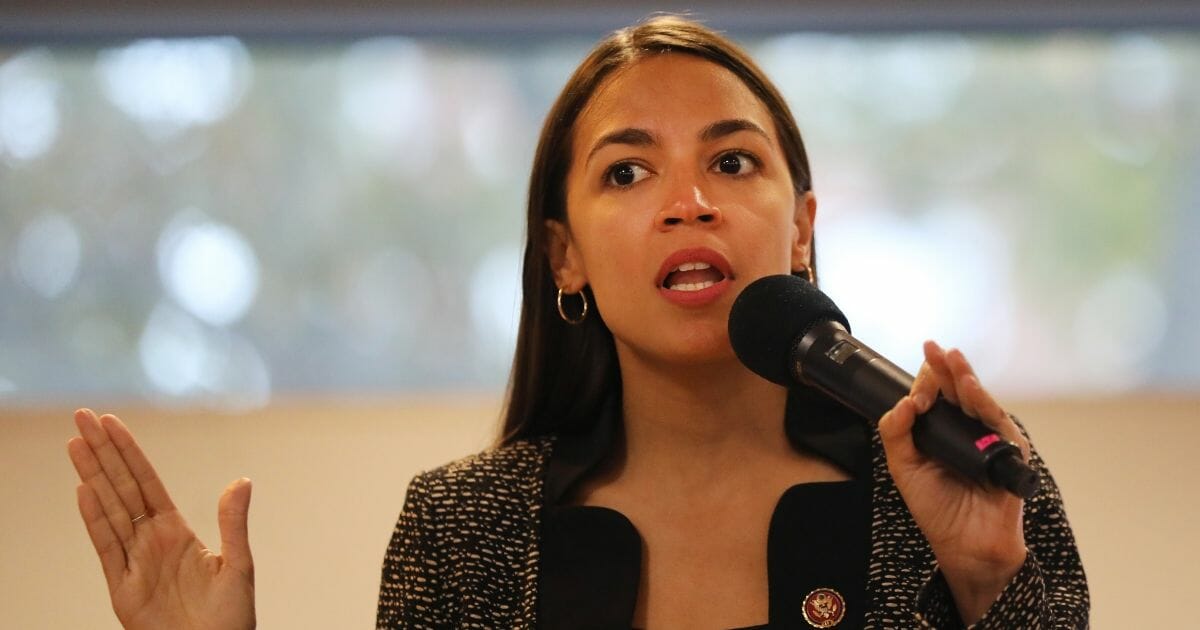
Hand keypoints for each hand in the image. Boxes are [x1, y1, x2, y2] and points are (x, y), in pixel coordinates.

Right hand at [66, 409, 255, 629]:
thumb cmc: (230, 619)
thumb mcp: (238, 566)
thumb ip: (234, 523)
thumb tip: (242, 480)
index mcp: (177, 532)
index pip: (147, 482)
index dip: (128, 452)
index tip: (111, 422)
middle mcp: (151, 541)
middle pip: (122, 487)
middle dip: (102, 452)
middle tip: (83, 416)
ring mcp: (133, 562)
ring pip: (109, 509)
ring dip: (93, 475)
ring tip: (75, 443)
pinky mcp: (122, 589)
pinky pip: (107, 547)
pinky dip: (95, 519)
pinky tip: (84, 490)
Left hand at [877, 341, 1028, 624]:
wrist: (962, 543)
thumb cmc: (936, 507)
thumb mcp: (903, 467)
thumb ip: (897, 433)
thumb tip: (903, 402)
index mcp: (941, 433)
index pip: (935, 398)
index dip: (926, 381)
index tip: (918, 367)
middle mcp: (966, 432)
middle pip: (956, 393)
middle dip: (944, 368)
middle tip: (933, 347)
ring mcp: (988, 440)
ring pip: (977, 401)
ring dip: (964, 377)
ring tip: (952, 358)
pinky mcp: (1008, 452)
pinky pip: (996, 422)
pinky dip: (983, 402)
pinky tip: (970, 387)